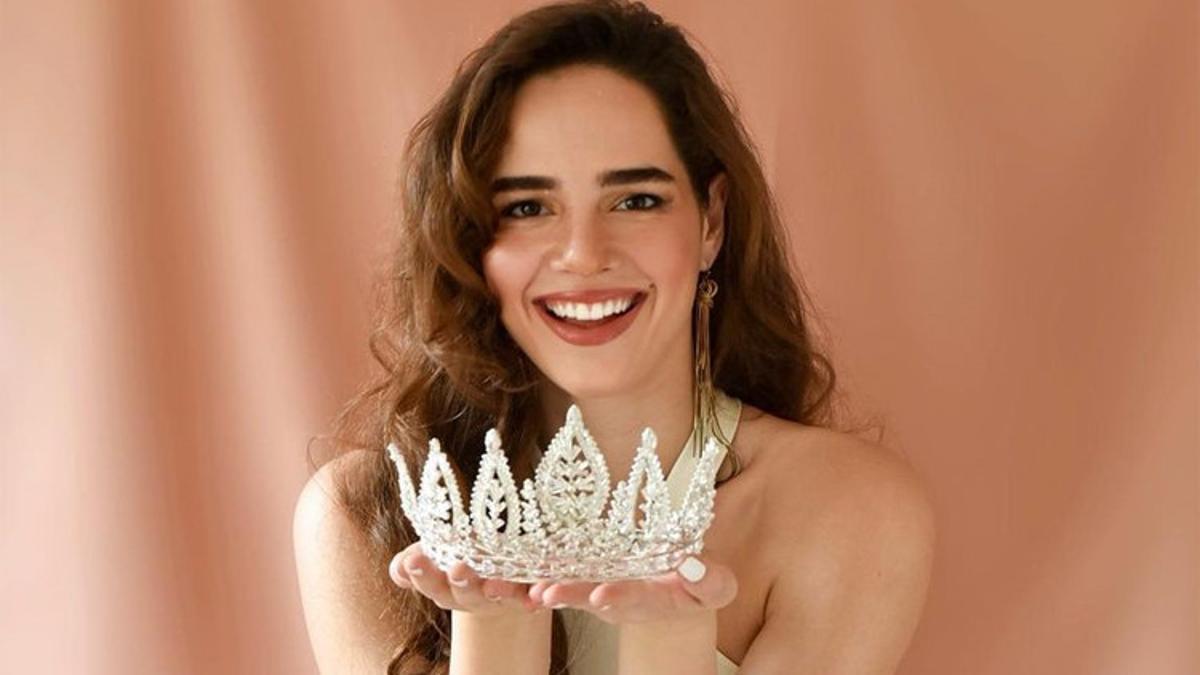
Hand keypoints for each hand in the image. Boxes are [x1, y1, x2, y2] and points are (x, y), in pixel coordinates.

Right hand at [389, 542, 545, 616]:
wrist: (500, 568)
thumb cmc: (459, 554)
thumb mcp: (434, 553)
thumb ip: (412, 561)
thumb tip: (400, 567)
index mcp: (445, 587)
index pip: (429, 582)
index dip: (421, 574)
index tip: (414, 559)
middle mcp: (471, 597)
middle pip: (463, 593)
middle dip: (460, 582)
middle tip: (457, 568)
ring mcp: (500, 598)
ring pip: (499, 596)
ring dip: (496, 591)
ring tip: (493, 584)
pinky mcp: (528, 595)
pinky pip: (533, 597)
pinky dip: (536, 598)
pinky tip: (537, 596)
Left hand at [526, 554, 737, 624]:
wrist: (681, 584)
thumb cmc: (700, 583)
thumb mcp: (717, 584)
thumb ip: (710, 580)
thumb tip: (692, 566)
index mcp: (654, 598)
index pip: (635, 597)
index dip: (619, 596)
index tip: (602, 595)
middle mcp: (623, 596)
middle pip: (594, 597)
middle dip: (570, 596)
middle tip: (548, 594)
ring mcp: (604, 586)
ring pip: (573, 587)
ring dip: (550, 588)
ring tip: (529, 588)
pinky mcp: (591, 573)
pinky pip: (565, 572)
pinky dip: (544, 573)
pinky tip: (522, 572)